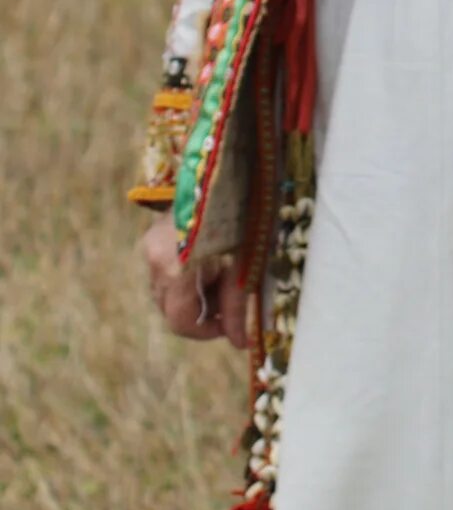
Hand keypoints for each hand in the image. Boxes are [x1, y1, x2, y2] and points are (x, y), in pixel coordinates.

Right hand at [140, 213, 252, 348]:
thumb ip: (238, 304)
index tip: (234, 326)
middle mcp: (154, 260)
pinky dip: (189, 279)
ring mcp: (148, 249)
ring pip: (169, 294)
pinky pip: (167, 276)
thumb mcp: (247, 260)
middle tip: (237, 297)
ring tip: (228, 273)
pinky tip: (213, 261)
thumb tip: (241, 343)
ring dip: (198, 295)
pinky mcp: (152, 240)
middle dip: (206, 311)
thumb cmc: (245, 211)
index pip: (181, 321)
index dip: (209, 331)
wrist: (223, 166)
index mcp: (176, 266)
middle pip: (173, 309)